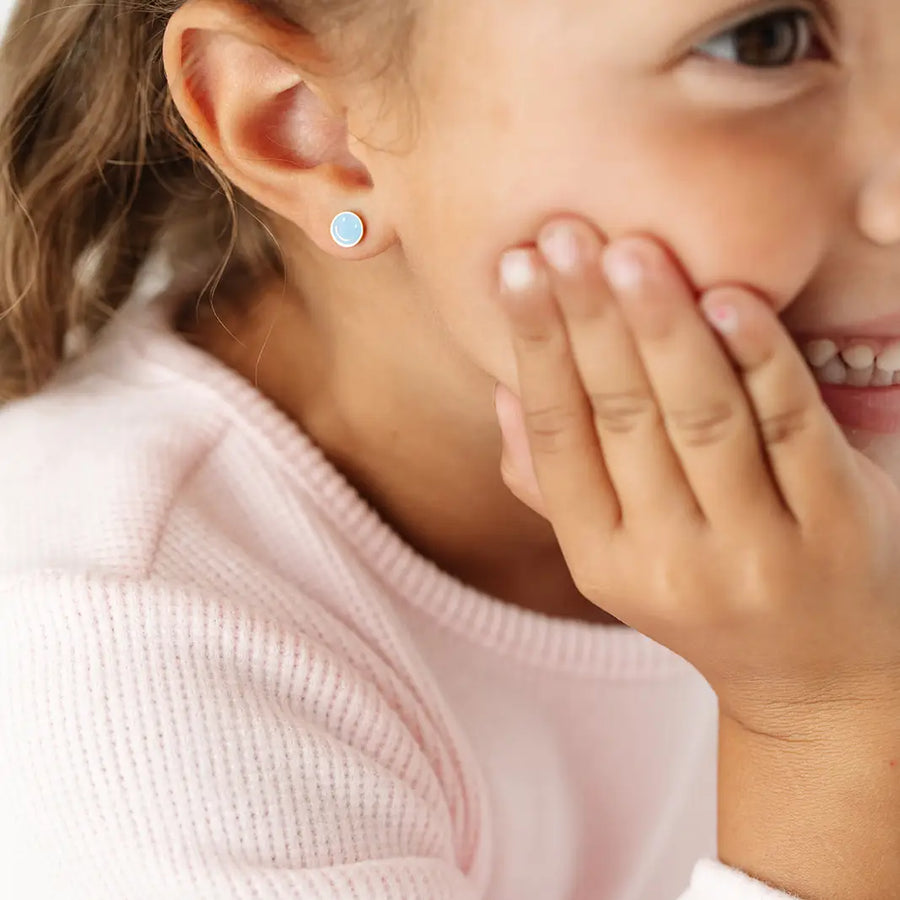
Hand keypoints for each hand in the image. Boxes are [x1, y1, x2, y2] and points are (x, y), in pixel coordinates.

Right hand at [494, 215, 899, 739]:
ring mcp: (754, 550)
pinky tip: (730, 299)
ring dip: (663, 329)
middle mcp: (668, 561)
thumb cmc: (705, 598)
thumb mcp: (616, 559)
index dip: (536, 348)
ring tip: (632, 251)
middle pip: (621, 417)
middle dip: (588, 319)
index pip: (558, 437)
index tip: (517, 268)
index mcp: (601, 559)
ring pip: (701, 419)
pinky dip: (761, 360)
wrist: (819, 681)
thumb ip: (553, 483)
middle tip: (563, 234)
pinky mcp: (835, 531)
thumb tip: (504, 396)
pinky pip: (791, 431)